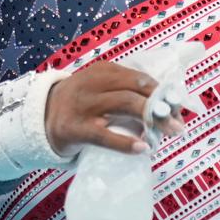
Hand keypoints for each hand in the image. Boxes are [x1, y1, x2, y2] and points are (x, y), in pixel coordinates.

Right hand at [44, 61, 184, 155]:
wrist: (41, 117)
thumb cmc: (81, 105)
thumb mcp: (100, 88)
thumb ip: (126, 92)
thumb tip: (168, 110)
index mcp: (103, 71)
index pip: (139, 78)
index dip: (162, 92)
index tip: (177, 107)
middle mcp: (94, 83)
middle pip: (135, 89)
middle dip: (161, 106)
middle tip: (178, 124)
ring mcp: (83, 105)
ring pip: (124, 105)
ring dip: (151, 119)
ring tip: (169, 133)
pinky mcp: (75, 128)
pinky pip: (104, 135)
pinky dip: (126, 142)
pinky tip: (142, 148)